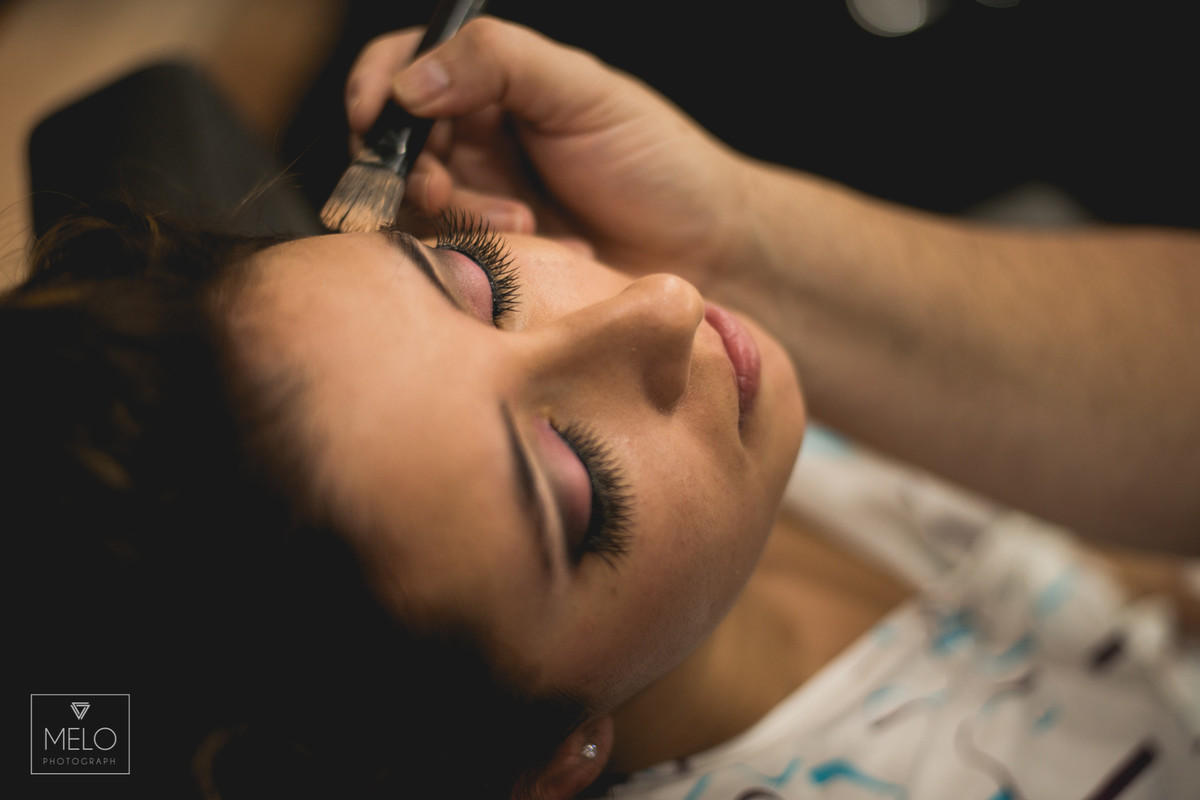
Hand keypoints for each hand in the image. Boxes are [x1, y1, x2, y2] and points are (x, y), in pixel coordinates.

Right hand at [345, 17, 751, 285]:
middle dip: (411, 169)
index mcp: (493, 89)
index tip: (376, 117)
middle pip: (395, 150)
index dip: (377, 89)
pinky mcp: (494, 266)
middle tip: (444, 192)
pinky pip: (453, 259)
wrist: (712, 254)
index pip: (404, 72)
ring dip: (459, 216)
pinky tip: (547, 253)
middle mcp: (477, 146)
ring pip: (418, 210)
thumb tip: (412, 77)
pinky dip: (485, 255)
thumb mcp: (585, 93)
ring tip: (524, 225)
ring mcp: (482, 207)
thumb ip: (498, 63)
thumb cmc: (660, 164)